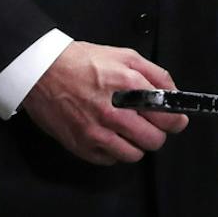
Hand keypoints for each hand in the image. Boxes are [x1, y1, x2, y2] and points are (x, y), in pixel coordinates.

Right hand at [20, 41, 188, 165]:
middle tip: (149, 125)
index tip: (176, 120)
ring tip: (128, 131)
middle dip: (157, 133)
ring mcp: (95, 133)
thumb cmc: (84, 61)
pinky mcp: (80, 146)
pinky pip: (110, 160)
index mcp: (129, 87)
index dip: (176, 120)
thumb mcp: (126, 56)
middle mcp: (114, 112)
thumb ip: (156, 75)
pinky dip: (114, 152)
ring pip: (134, 155)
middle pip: (154, 140)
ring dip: (136, 145)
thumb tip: (174, 96)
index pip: (167, 117)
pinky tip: (109, 136)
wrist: (41, 71)